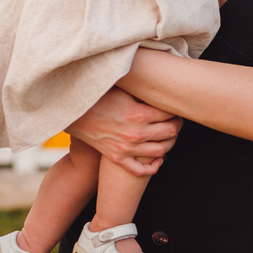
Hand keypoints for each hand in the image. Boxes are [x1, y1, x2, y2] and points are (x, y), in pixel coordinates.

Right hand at [66, 87, 181, 176]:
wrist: (75, 113)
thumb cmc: (100, 96)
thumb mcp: (123, 89)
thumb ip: (143, 90)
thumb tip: (162, 82)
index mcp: (140, 114)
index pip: (170, 114)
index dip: (176, 109)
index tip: (175, 106)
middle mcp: (136, 133)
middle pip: (171, 132)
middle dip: (177, 125)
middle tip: (175, 120)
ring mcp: (127, 148)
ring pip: (161, 151)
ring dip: (170, 143)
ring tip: (168, 135)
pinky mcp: (118, 158)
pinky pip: (141, 170)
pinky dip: (153, 167)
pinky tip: (158, 158)